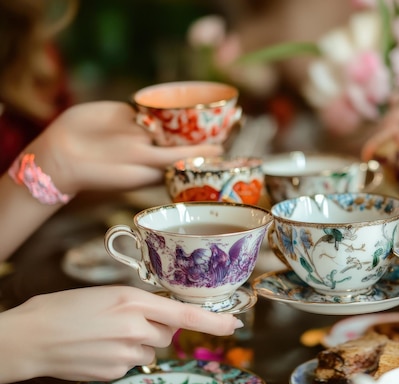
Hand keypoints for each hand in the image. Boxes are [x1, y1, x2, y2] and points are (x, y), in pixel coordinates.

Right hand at [0, 286, 241, 382]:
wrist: (32, 337)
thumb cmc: (66, 308)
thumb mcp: (109, 294)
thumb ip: (143, 304)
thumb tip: (167, 316)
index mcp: (134, 301)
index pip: (185, 315)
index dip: (214, 321)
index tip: (235, 324)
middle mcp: (135, 328)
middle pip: (168, 333)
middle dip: (157, 327)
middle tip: (126, 320)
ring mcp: (126, 354)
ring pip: (151, 349)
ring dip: (139, 342)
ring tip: (107, 334)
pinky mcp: (116, 373)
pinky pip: (133, 363)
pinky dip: (123, 356)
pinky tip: (100, 347)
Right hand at [23, 101, 224, 195]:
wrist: (62, 157)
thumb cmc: (99, 173)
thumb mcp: (135, 171)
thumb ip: (162, 162)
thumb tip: (193, 157)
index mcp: (159, 166)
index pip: (193, 156)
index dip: (213, 149)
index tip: (231, 144)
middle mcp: (154, 149)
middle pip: (189, 137)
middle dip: (212, 131)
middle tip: (238, 121)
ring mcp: (143, 132)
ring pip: (174, 122)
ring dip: (194, 116)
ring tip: (218, 107)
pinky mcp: (129, 116)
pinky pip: (154, 108)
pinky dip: (170, 103)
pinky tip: (186, 96)